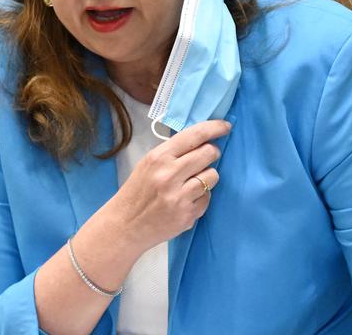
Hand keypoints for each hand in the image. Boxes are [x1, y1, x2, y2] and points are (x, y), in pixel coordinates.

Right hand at [109, 119, 230, 251]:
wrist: (125, 225)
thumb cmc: (137, 191)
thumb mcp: (148, 163)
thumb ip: (173, 152)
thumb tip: (203, 140)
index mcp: (158, 157)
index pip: (194, 136)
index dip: (214, 128)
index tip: (225, 126)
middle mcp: (170, 175)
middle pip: (208, 153)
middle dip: (212, 152)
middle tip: (208, 155)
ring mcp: (180, 197)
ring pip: (213, 176)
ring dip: (208, 176)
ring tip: (193, 181)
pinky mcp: (187, 215)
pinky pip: (207, 197)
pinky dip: (201, 197)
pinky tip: (187, 200)